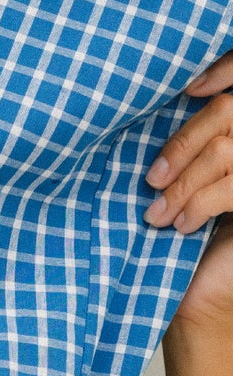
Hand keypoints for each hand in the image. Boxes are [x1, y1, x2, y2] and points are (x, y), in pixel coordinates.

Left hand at [144, 51, 232, 331]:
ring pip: (226, 153)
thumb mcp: (180, 180)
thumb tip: (155, 89)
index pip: (232, 97)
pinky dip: (199, 202)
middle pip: (229, 115)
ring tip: (158, 213)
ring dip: (185, 182)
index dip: (221, 72)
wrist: (198, 302)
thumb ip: (184, 142)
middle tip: (151, 180)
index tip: (186, 89)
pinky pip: (231, 189)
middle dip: (184, 145)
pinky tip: (181, 225)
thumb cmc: (181, 238)